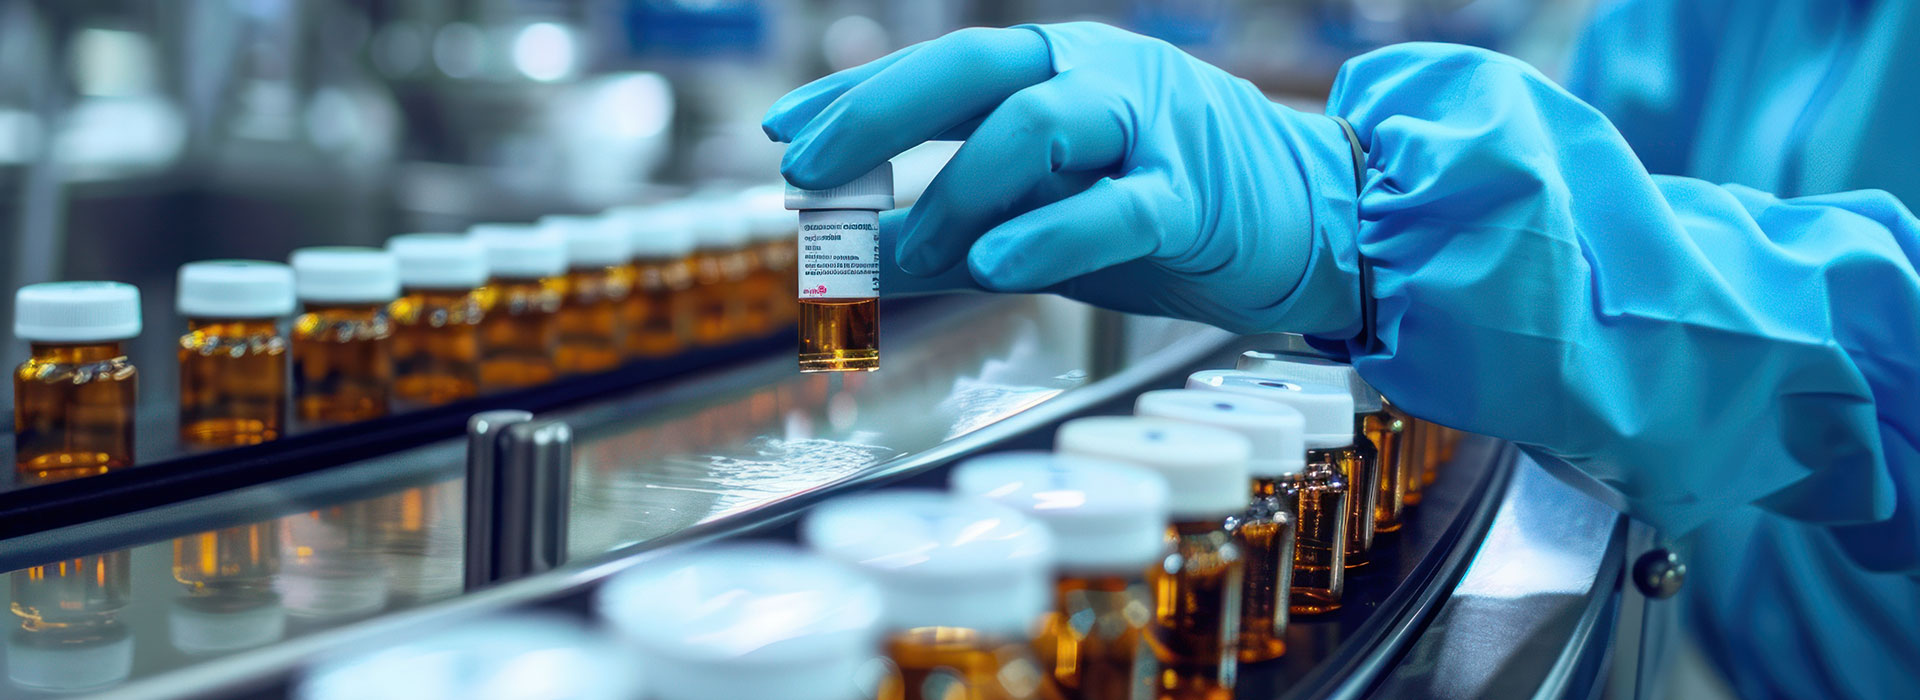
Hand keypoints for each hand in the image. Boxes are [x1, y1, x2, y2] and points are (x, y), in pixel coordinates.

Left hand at [765, 22, 1359, 333]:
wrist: (1319, 220)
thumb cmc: (1171, 211)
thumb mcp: (1048, 218)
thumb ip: (958, 236)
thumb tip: (858, 266)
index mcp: (1060, 68)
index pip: (940, 68)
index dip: (857, 95)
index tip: (786, 134)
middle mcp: (1100, 76)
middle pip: (974, 67)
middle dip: (878, 114)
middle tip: (811, 172)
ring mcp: (1151, 128)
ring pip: (1038, 123)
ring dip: (958, 190)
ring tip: (911, 249)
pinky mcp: (1195, 195)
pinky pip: (1116, 206)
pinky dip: (1048, 232)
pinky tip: (989, 261)